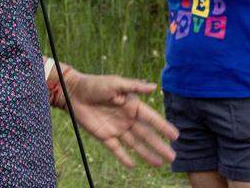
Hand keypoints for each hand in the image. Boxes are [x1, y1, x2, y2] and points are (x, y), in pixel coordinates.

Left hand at [58, 68, 177, 167]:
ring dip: (147, 154)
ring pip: (135, 144)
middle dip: (159, 145)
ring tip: (159, 163)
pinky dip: (124, 157)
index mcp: (132, 105)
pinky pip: (116, 149)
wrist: (73, 92)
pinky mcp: (104, 136)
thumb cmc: (95, 84)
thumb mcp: (115, 83)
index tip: (176, 136)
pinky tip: (132, 165)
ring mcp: (116, 128)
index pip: (151, 118)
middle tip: (173, 157)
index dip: (163, 127)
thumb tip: (154, 87)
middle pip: (146, 135)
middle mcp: (127, 119)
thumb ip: (134, 87)